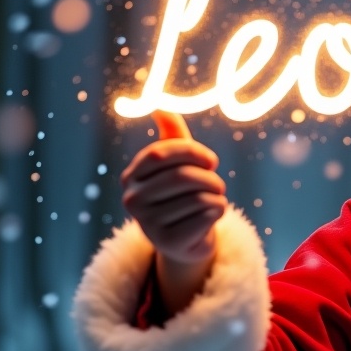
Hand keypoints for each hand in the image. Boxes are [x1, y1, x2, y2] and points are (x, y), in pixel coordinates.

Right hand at [120, 111, 225, 312]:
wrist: (186, 241)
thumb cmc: (183, 196)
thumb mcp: (177, 165)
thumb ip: (172, 138)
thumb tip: (160, 108)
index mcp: (132, 177)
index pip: (160, 153)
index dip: (193, 152)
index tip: (212, 160)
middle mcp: (132, 200)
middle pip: (182, 177)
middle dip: (210, 178)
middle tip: (218, 185)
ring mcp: (147, 224)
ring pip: (198, 198)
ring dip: (217, 196)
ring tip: (216, 200)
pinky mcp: (167, 242)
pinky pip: (206, 216)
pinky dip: (219, 212)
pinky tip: (214, 216)